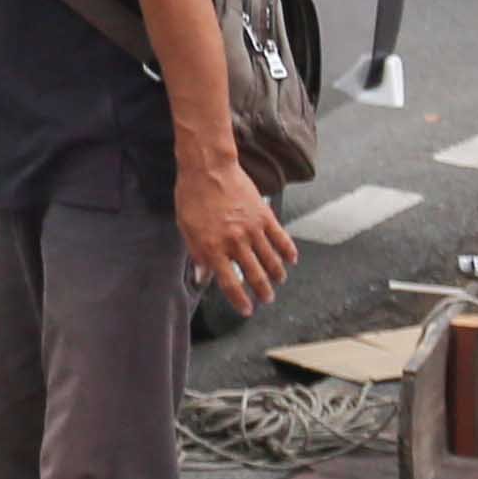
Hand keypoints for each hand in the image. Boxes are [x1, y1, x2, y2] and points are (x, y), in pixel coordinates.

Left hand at [182, 160, 292, 315]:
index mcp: (212, 248)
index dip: (239, 300)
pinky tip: (291, 260)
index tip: (246, 309)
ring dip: (277, 275)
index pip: (229, 283)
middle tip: (266, 299)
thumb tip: (203, 277)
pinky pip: (281, 238)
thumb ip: (197, 254)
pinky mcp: (264, 216)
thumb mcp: (186, 228)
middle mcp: (234, 242)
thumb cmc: (192, 196)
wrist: (208, 168)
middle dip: (262, 291)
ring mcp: (252, 229)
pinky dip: (288, 251)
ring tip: (278, 282)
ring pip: (271, 260)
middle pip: (254, 275)